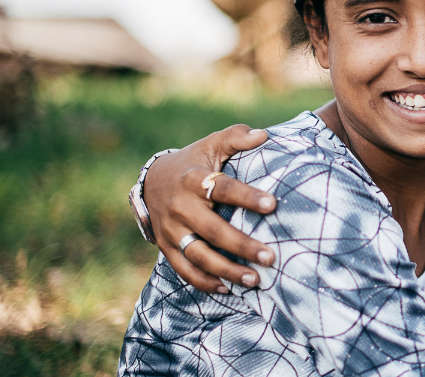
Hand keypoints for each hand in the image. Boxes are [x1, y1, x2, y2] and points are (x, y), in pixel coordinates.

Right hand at [144, 124, 275, 292]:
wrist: (151, 181)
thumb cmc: (194, 162)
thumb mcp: (211, 144)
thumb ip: (236, 138)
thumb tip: (263, 135)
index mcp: (193, 179)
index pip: (222, 189)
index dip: (246, 196)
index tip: (273, 204)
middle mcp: (179, 207)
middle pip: (212, 230)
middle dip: (242, 245)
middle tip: (270, 257)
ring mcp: (170, 230)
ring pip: (198, 256)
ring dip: (226, 270)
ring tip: (255, 279)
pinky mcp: (165, 247)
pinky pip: (184, 270)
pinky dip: (205, 282)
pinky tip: (229, 289)